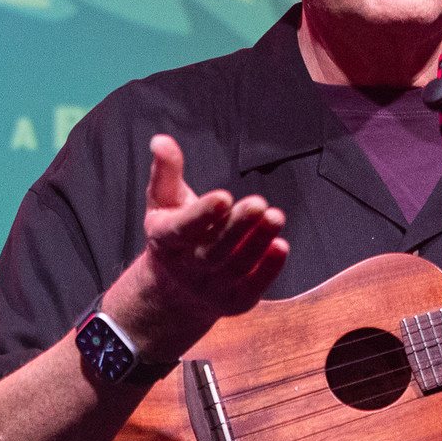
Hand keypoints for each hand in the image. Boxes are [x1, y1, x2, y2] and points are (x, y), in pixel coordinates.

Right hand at [103, 135, 288, 361]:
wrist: (174, 292)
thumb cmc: (173, 237)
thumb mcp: (162, 204)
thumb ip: (165, 172)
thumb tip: (161, 139)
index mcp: (167, 241)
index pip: (183, 229)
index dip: (203, 215)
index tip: (224, 196)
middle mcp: (188, 268)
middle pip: (214, 250)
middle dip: (237, 227)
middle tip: (259, 203)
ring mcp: (212, 288)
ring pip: (237, 265)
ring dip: (257, 242)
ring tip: (276, 216)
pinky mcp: (235, 301)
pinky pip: (254, 285)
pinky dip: (268, 268)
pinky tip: (280, 246)